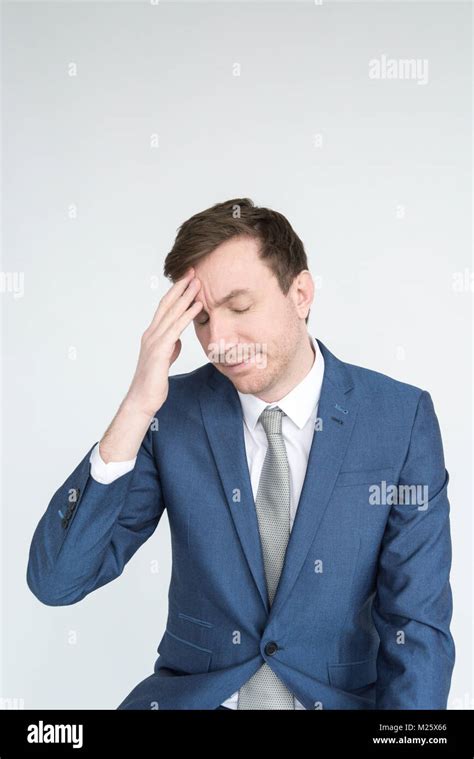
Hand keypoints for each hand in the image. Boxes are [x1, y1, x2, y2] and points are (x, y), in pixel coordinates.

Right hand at [125, 268, 202, 416]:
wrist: (142, 399)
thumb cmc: (153, 382)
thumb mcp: (165, 360)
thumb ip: (170, 347)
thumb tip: (177, 340)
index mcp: (152, 335)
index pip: (165, 308)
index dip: (176, 292)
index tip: (187, 279)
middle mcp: (151, 334)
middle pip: (167, 304)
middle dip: (180, 287)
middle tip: (192, 271)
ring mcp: (154, 341)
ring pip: (171, 312)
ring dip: (186, 296)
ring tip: (198, 282)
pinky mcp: (160, 350)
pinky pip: (176, 328)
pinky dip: (187, 314)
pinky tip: (197, 305)